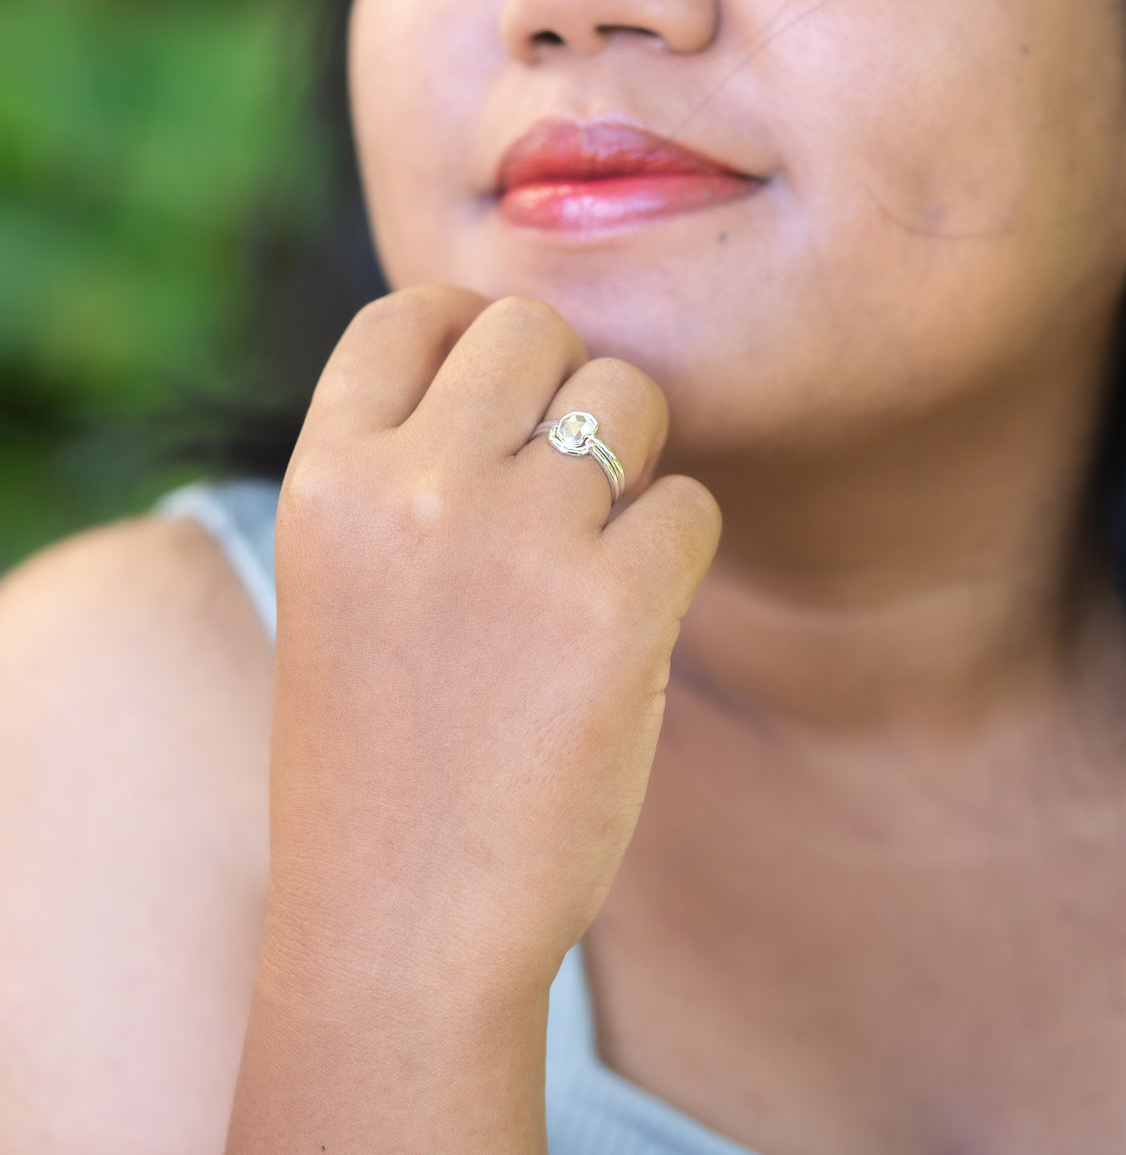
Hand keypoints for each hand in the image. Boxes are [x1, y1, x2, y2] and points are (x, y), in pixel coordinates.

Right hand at [266, 286, 721, 996]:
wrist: (400, 925)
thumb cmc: (377, 753)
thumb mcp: (340, 580)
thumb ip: (404, 462)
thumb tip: (526, 357)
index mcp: (325, 477)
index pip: (413, 310)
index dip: (469, 333)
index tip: (499, 394)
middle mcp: (414, 486)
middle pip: (534, 328)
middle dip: (563, 384)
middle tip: (562, 477)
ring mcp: (518, 540)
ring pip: (628, 396)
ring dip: (631, 458)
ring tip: (594, 550)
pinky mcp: (616, 606)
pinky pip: (690, 503)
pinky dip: (676, 551)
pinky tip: (631, 619)